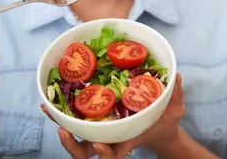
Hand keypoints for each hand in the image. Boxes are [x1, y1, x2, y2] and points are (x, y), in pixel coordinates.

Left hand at [41, 73, 184, 158]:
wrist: (157, 128)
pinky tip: (49, 101)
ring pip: (74, 141)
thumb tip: (177, 75)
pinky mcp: (93, 123)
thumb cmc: (164, 122)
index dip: (104, 153)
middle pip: (85, 154)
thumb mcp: (174, 111)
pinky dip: (60, 114)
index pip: (113, 155)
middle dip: (72, 147)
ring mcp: (99, 134)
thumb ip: (175, 95)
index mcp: (127, 141)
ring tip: (49, 109)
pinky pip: (73, 122)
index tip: (97, 143)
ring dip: (60, 126)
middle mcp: (110, 141)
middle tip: (63, 131)